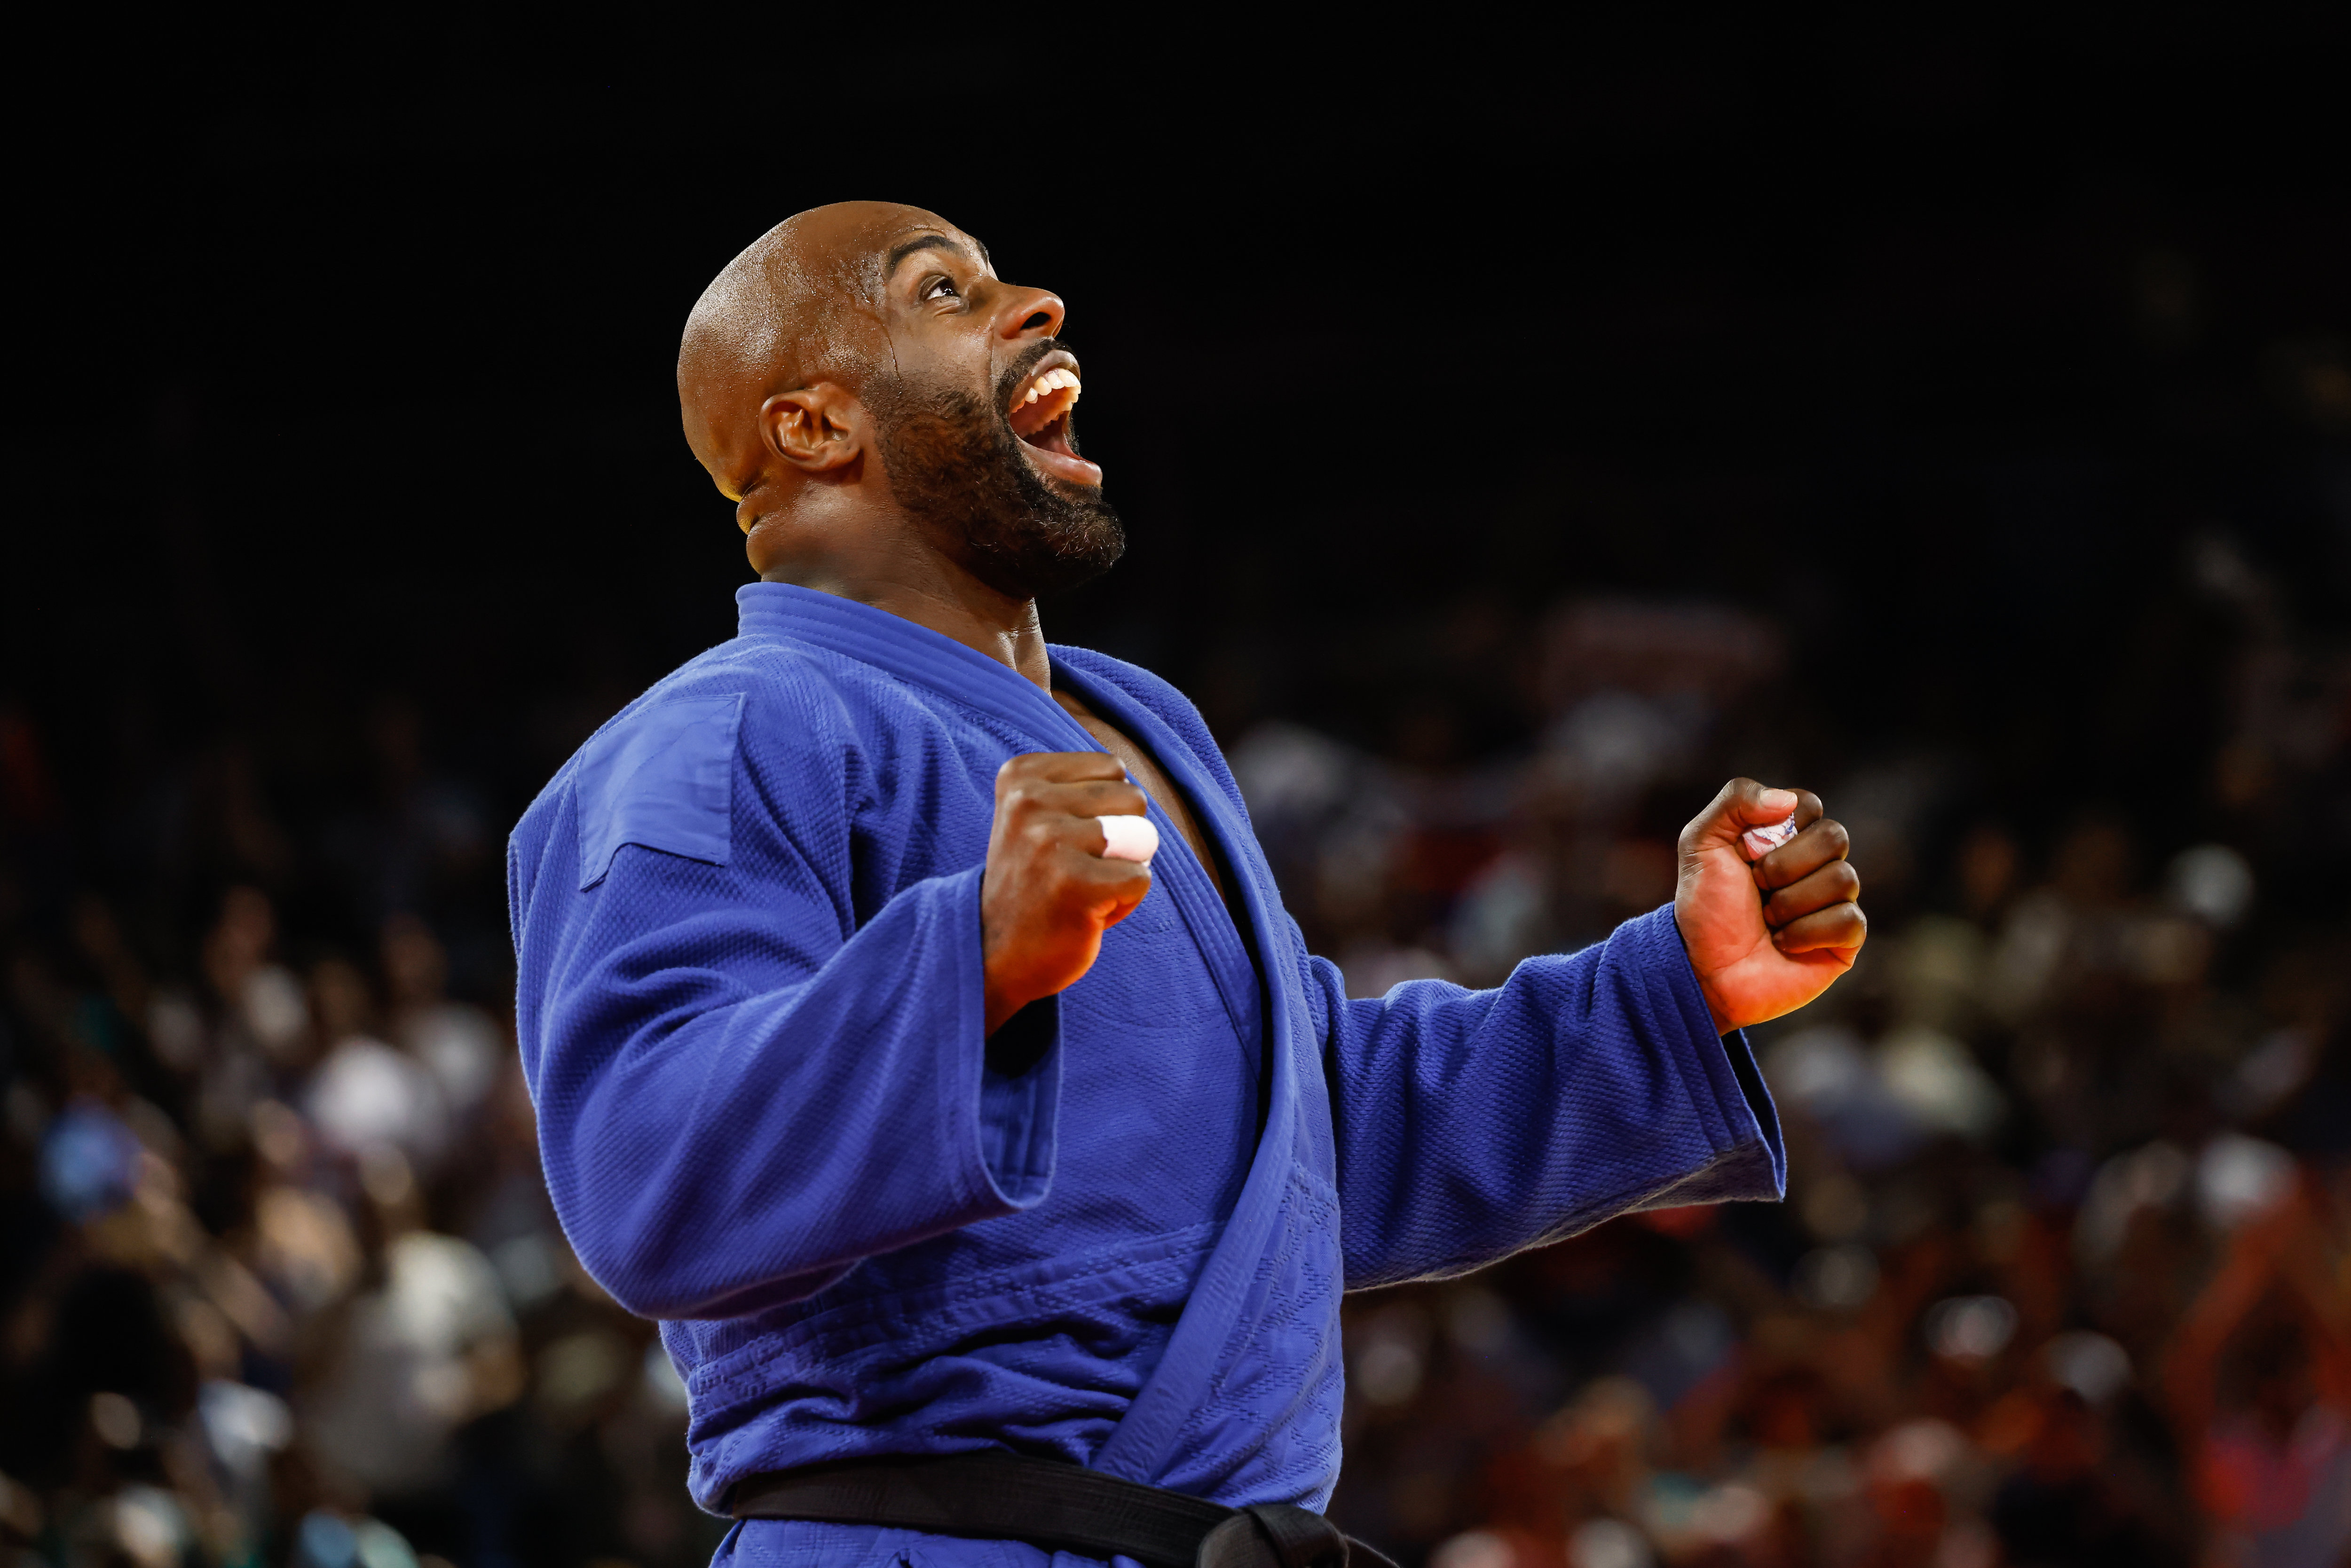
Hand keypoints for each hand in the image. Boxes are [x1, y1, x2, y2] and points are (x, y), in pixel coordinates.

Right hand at [980, 752, 1152, 1033]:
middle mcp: (1029, 800)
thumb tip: (1134, 781)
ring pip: (1142, 836)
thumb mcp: (1038, 815)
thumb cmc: (1034, 881)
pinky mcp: (1073, 884)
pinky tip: (1086, 913)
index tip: (1064, 842)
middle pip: (1133, 798)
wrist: (992, 954)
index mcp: (1020, 775)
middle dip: (1121, 838)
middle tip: (1076, 870)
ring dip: (1122, 869)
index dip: (1104, 809)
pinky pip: (1141, 878)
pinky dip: (1125, 902)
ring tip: (1082, 890)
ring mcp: (1049, 841)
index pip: (1112, 768)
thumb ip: (1078, 786)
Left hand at [1673, 778, 1864, 1033]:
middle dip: (1784, 866)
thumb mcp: (1700, 844)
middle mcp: (1817, 863)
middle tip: (1756, 887)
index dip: (1776, 828)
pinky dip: (1806, 933)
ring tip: (1767, 920)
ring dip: (1790, 903)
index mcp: (1786, 835)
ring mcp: (1836, 899)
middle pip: (1834, 836)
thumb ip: (1736, 801)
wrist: (1705, 968)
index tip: (1746, 852)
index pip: (1808, 805)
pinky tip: (1785, 944)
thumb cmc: (1705, 908)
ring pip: (1843, 878)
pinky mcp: (1846, 938)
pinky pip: (1849, 920)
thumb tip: (1788, 800)